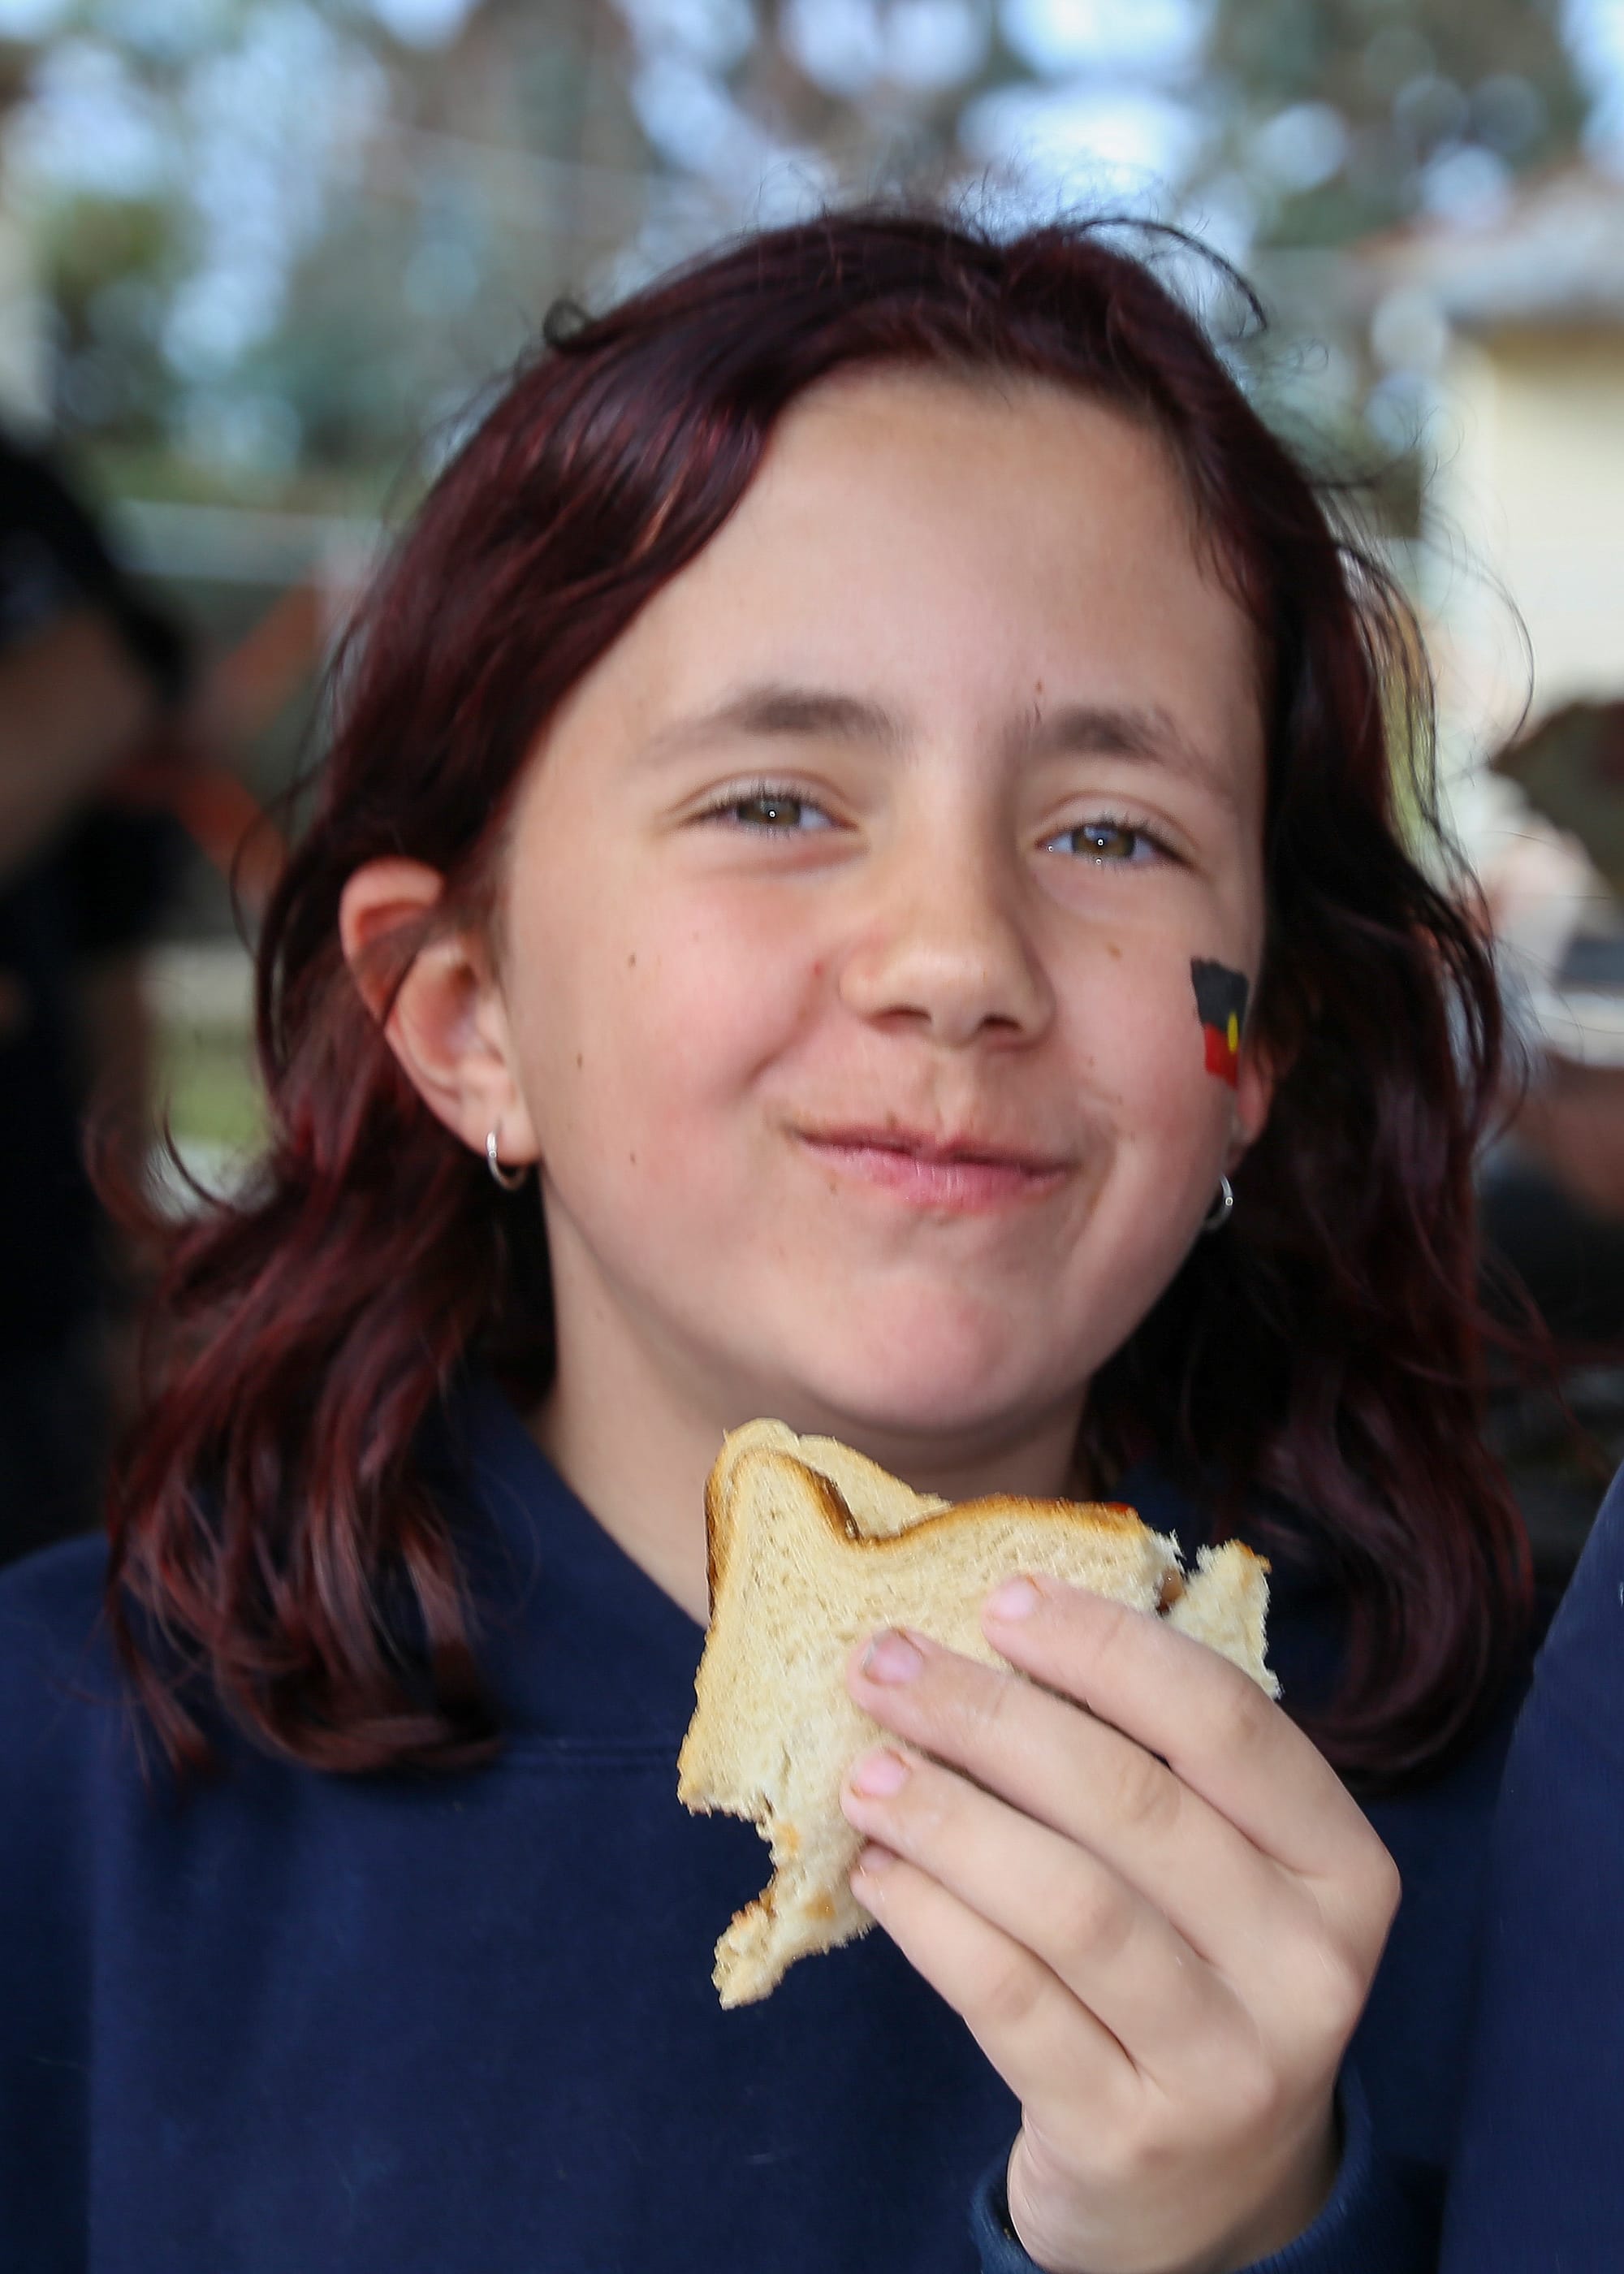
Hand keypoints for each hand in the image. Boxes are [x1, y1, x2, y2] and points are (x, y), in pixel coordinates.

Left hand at [839, 1576, 1398, 2273]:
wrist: (1207, 2200)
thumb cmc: (1193, 1976)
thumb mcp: (1222, 1875)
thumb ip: (1154, 1764)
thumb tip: (998, 1630)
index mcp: (1344, 1869)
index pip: (1228, 1723)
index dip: (1107, 1648)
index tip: (1002, 1599)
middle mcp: (1308, 1969)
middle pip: (1134, 1804)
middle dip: (992, 1716)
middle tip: (886, 1664)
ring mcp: (1227, 2066)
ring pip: (1070, 1905)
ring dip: (948, 1817)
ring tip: (867, 1771)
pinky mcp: (1130, 2136)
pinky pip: (1012, 2001)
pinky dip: (930, 1921)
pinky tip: (877, 1873)